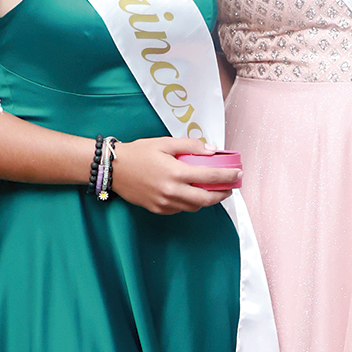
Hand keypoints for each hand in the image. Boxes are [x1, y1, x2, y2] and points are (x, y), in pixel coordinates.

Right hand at [109, 137, 239, 214]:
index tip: (238, 174)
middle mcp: (172, 191)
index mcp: (176, 172)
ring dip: (206, 200)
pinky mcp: (158, 209)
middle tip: (230, 188)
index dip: (228, 176)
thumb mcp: (165, 143)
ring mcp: (164, 203)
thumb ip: (190, 146)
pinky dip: (189, 202)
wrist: (113, 168)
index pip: (210, 176)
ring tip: (212, 190)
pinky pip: (180, 209)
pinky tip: (190, 193)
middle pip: (207, 199)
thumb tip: (211, 150)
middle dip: (222, 194)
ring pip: (194, 206)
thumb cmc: (139, 153)